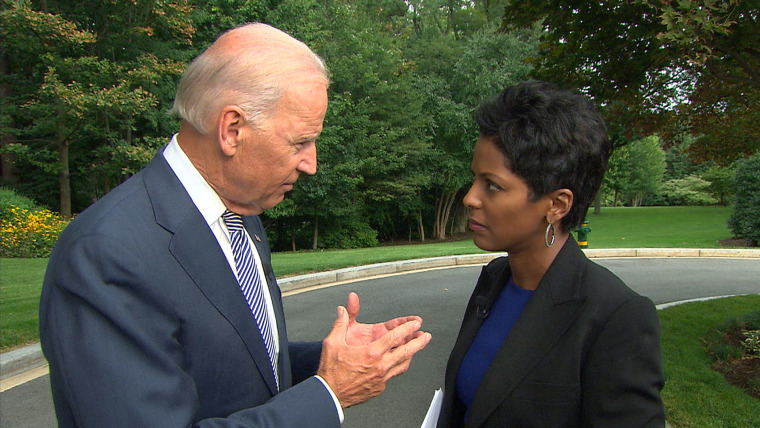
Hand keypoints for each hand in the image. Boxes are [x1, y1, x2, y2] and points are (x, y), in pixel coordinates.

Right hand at [317, 301, 431, 407]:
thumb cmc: (330, 370)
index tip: (416, 324)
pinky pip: (393, 375)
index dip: (408, 328)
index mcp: (371, 352)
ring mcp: (381, 378)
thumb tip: (342, 308)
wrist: (329, 395)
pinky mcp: (379, 388)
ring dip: (410, 356)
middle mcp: (380, 366)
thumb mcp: (332, 342)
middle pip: (406, 352)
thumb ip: (341, 323)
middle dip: (419, 343)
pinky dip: (397, 367)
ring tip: (415, 349)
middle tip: (426, 336)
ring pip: (402, 365)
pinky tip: (397, 363)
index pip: (395, 337)